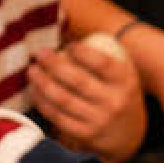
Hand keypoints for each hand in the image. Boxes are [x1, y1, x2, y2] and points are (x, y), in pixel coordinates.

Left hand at [28, 41, 145, 162]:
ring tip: (32, 71)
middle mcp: (114, 103)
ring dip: (43, 83)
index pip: (102, 64)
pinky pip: (59, 117)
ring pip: (64, 100)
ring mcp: (100, 121)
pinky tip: (35, 92)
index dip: (82, 52)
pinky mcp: (86, 135)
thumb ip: (103, 53)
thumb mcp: (122, 74)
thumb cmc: (118, 93)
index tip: (68, 46)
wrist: (130, 134)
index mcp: (125, 82)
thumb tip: (68, 27)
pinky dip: (43, 103)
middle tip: (40, 54)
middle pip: (78, 81)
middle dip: (54, 64)